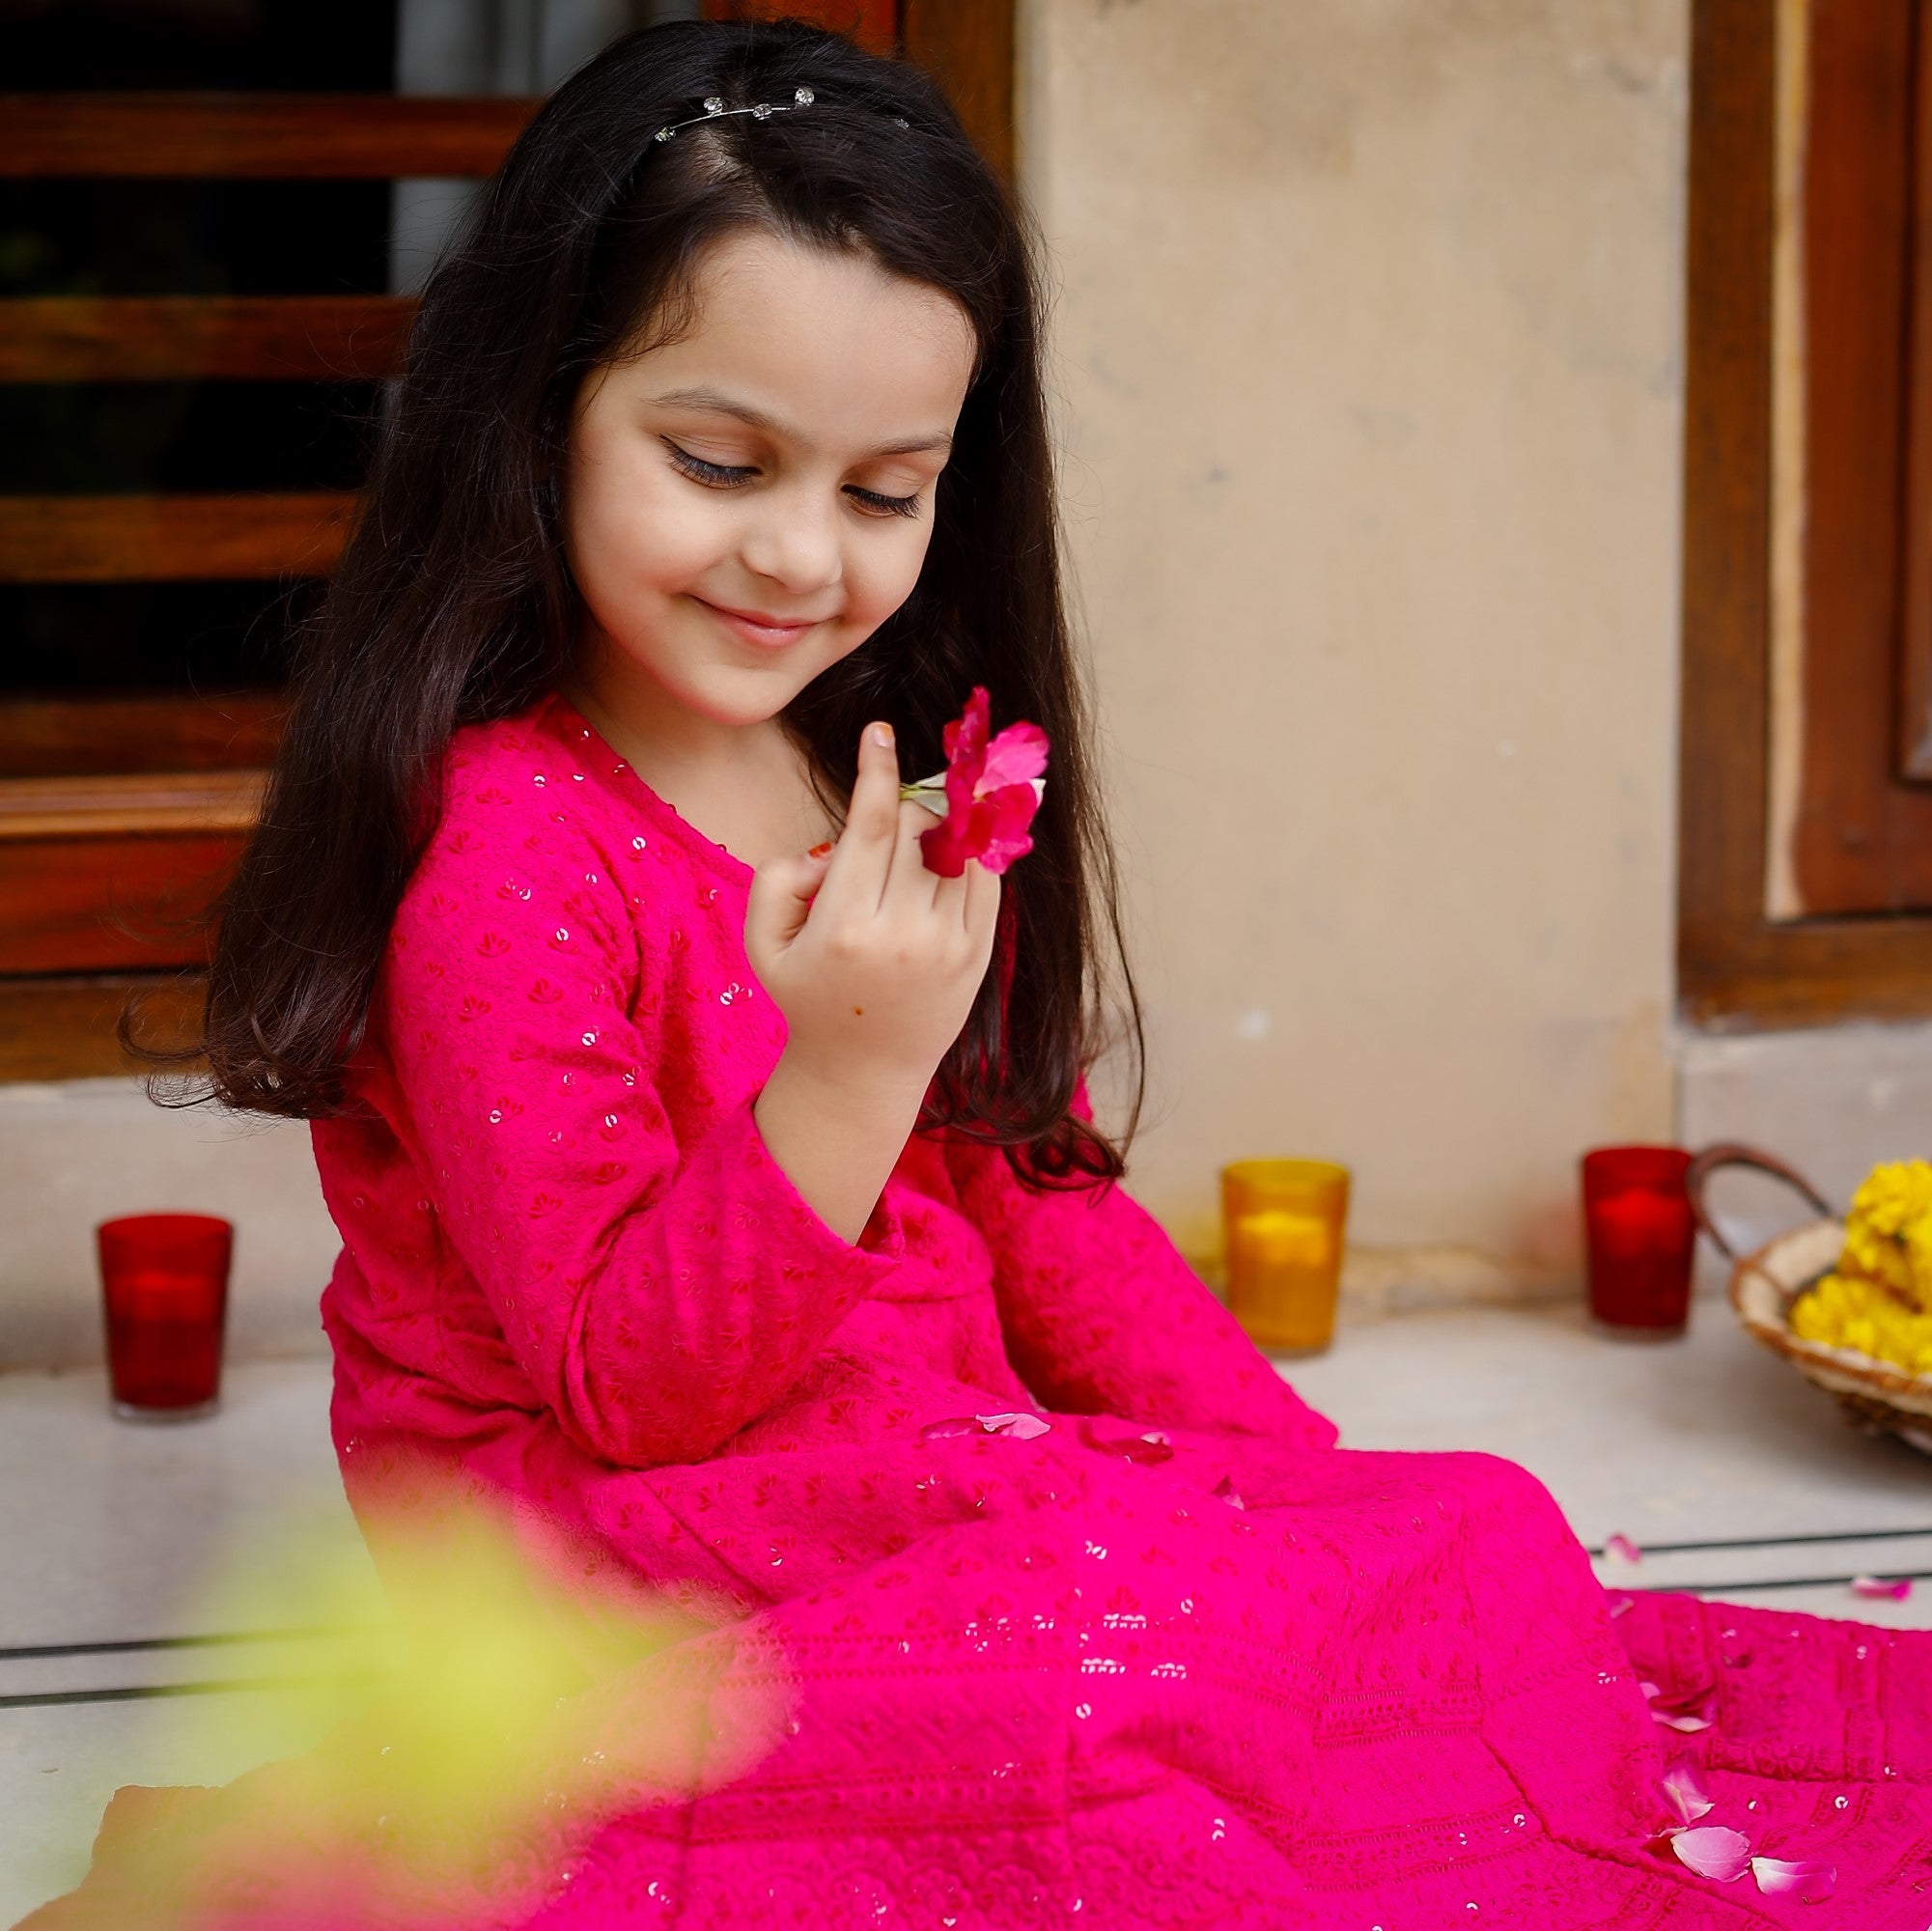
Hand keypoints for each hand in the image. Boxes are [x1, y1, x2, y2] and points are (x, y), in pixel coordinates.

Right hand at [745, 720, 1000, 1095]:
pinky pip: (985, 876)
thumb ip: (775, 880)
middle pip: (914, 826)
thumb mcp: (764, 945)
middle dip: (898, 805)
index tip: (879, 731)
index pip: (870, 824)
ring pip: (955, 845)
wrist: (863, 1070)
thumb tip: (827, 849)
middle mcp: (902, 934)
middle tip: (882, 819)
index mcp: (844, 928)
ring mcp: (948, 945)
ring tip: (911, 836)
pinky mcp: (978, 954)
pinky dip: (969, 850)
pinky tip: (946, 850)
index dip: (877, 768)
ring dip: (936, 823)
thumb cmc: (809, 997)